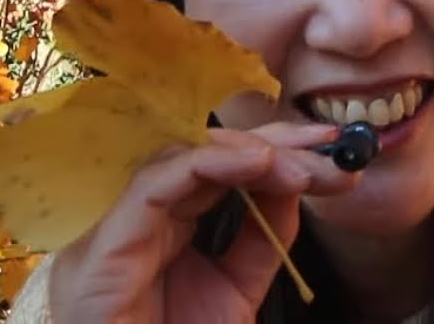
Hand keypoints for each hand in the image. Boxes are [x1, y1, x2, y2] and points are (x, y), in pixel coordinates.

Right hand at [47, 123, 358, 323]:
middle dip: (272, 144)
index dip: (276, 148)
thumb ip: (260, 239)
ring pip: (180, 159)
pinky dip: (208, 164)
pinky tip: (258, 162)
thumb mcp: (238, 290)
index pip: (218, 166)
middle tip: (329, 147)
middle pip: (203, 154)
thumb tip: (291, 183)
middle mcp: (137, 222)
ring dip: (250, 151)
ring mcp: (117, 233)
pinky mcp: (102, 250)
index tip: (331, 146)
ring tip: (301, 166)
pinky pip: (154, 186)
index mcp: (163, 228)